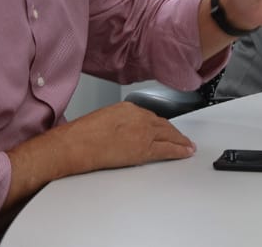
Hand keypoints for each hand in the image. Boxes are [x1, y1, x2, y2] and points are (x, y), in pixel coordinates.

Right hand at [4, 101, 194, 208]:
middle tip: (183, 139)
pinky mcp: (144, 148)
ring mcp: (143, 132)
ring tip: (187, 146)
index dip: (160, 126)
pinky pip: (167, 149)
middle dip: (174, 133)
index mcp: (127, 108)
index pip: (150, 117)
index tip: (165, 129)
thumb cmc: (80, 135)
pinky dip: (179, 151)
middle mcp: (139, 117)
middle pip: (163, 125)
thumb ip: (119, 123)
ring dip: (180, 142)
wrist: (74, 144)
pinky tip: (185, 153)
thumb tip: (124, 133)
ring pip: (169, 136)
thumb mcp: (102, 119)